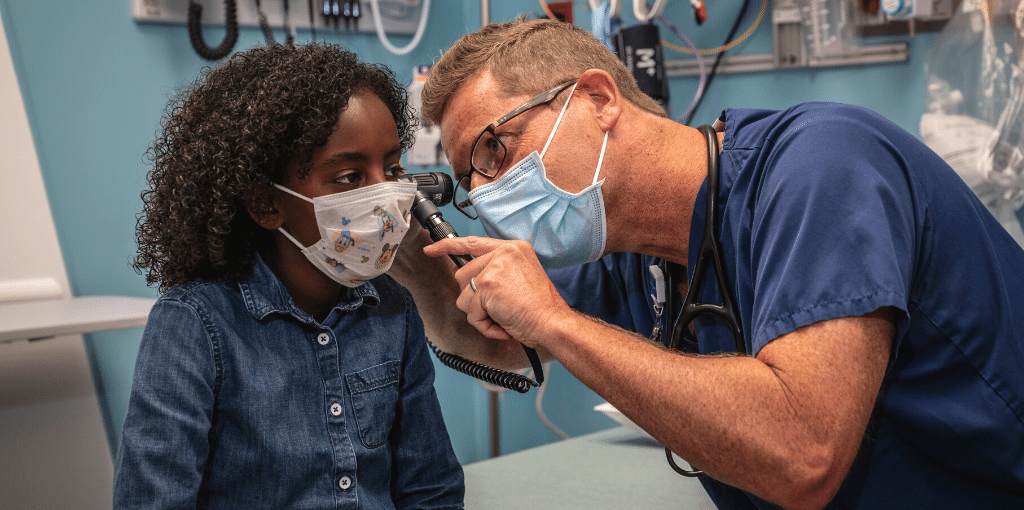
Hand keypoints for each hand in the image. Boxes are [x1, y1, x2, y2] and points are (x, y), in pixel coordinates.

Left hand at [423, 236, 572, 348]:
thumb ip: (497, 271)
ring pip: (464, 295)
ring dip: (480, 313)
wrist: (553, 322)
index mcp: (513, 248)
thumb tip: (470, 280)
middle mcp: (503, 252)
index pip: (473, 243)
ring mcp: (494, 267)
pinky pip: (472, 312)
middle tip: (500, 307)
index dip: (448, 246)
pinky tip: (503, 323)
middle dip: (475, 298)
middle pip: (463, 275)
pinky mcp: (487, 285)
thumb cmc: (541, 308)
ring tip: (503, 316)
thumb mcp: (522, 277)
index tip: (431, 249)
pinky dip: (484, 325)